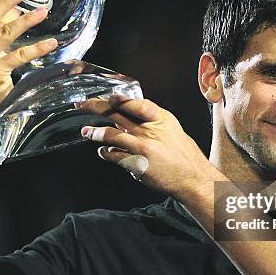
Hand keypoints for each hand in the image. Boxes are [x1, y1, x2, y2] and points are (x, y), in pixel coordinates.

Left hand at [77, 96, 220, 199]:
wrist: (192, 178)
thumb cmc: (184, 156)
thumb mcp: (172, 130)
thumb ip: (151, 122)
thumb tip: (129, 116)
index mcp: (161, 119)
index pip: (137, 103)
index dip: (120, 98)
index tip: (108, 95)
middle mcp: (150, 130)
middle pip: (117, 113)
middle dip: (97, 107)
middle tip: (83, 104)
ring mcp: (142, 146)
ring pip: (110, 134)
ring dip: (94, 132)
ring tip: (86, 131)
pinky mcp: (136, 163)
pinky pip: (113, 155)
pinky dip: (105, 152)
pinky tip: (103, 151)